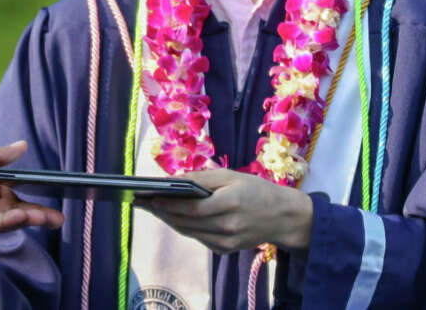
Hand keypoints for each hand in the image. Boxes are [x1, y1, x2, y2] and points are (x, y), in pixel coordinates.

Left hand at [0, 140, 63, 243]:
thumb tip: (23, 145)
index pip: (15, 188)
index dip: (33, 191)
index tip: (54, 192)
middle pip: (17, 206)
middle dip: (38, 212)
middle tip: (60, 218)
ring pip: (8, 218)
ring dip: (28, 218)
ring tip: (50, 219)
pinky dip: (8, 222)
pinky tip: (22, 216)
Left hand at [134, 168, 312, 254]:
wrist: (282, 217)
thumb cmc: (255, 190)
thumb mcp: (232, 176)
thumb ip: (202, 179)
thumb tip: (173, 180)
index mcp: (230, 204)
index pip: (191, 207)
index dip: (168, 203)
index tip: (149, 196)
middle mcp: (228, 227)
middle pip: (186, 222)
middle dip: (162, 211)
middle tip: (142, 202)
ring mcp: (226, 242)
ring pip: (189, 232)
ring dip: (169, 220)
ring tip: (152, 207)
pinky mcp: (225, 250)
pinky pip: (198, 238)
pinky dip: (184, 227)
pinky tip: (172, 216)